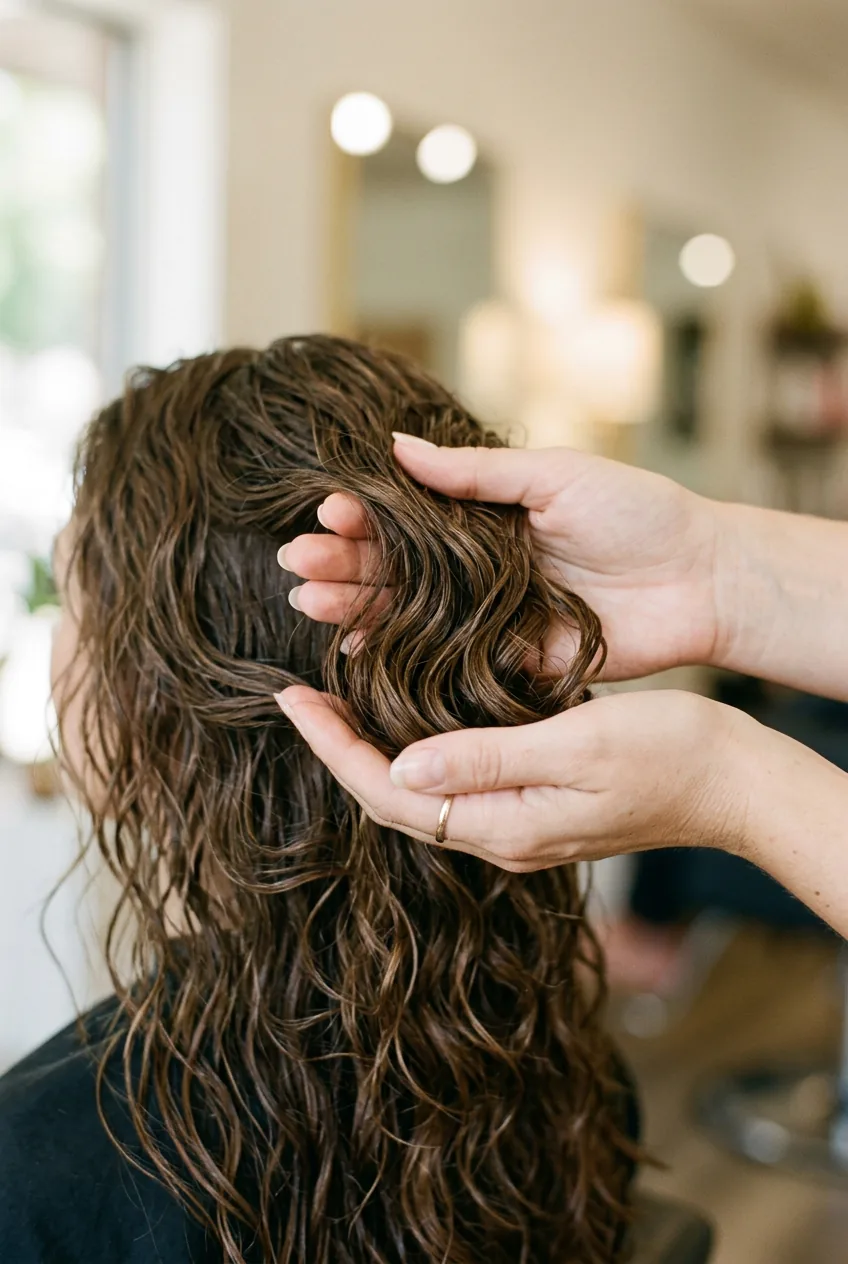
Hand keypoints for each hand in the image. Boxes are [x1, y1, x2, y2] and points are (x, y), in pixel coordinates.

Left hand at [276, 686, 749, 869]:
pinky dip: (414, 749)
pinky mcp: (532, 809)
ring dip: (371, 750)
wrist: (732, 783)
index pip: (391, 794)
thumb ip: (489, 758)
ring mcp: (516, 828)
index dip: (335, 748)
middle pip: (393, 800)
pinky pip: (452, 783)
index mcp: (505, 827)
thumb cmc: (669, 758)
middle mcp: (501, 837)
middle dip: (339, 749)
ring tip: (336, 701)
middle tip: (299, 695)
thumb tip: (403, 767)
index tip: (294, 698)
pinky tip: (405, 716)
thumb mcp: (576, 746)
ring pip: (419, 794)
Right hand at [279, 437, 726, 680]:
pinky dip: (398, 657)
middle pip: (395, 566)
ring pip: (408, 612)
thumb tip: (396, 447)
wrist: (701, 580)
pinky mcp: (508, 658)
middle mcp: (477, 566)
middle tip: (295, 566)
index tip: (325, 513)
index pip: (406, 516)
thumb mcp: (555, 475)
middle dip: (342, 564)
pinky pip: (443, 659)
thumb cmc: (636, 512)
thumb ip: (476, 473)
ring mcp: (489, 614)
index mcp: (485, 516)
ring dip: (356, 608)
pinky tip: (355, 652)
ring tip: (308, 603)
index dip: (363, 516)